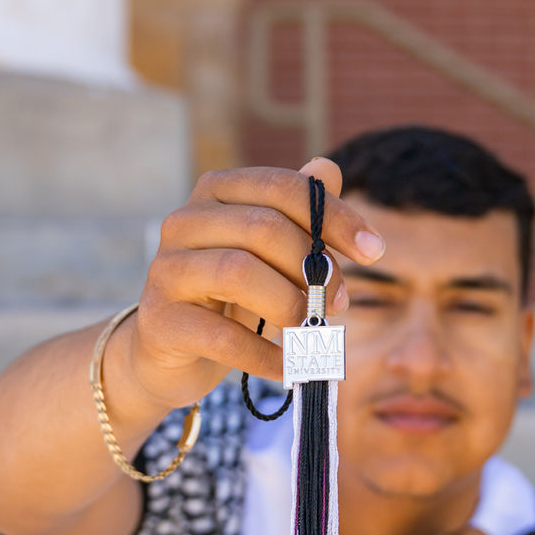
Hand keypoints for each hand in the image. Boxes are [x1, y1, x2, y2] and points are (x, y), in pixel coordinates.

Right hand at [126, 158, 384, 412]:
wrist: (169, 352)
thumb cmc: (228, 296)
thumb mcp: (268, 254)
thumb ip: (298, 215)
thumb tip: (328, 169)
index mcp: (215, 192)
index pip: (282, 187)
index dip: (334, 216)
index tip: (374, 251)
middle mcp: (184, 221)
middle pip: (263, 228)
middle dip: (314, 267)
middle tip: (339, 302)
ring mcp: (166, 270)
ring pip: (238, 272)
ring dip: (289, 305)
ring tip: (310, 328)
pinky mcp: (160, 321)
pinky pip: (223, 336)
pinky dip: (265, 355)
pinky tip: (288, 365)